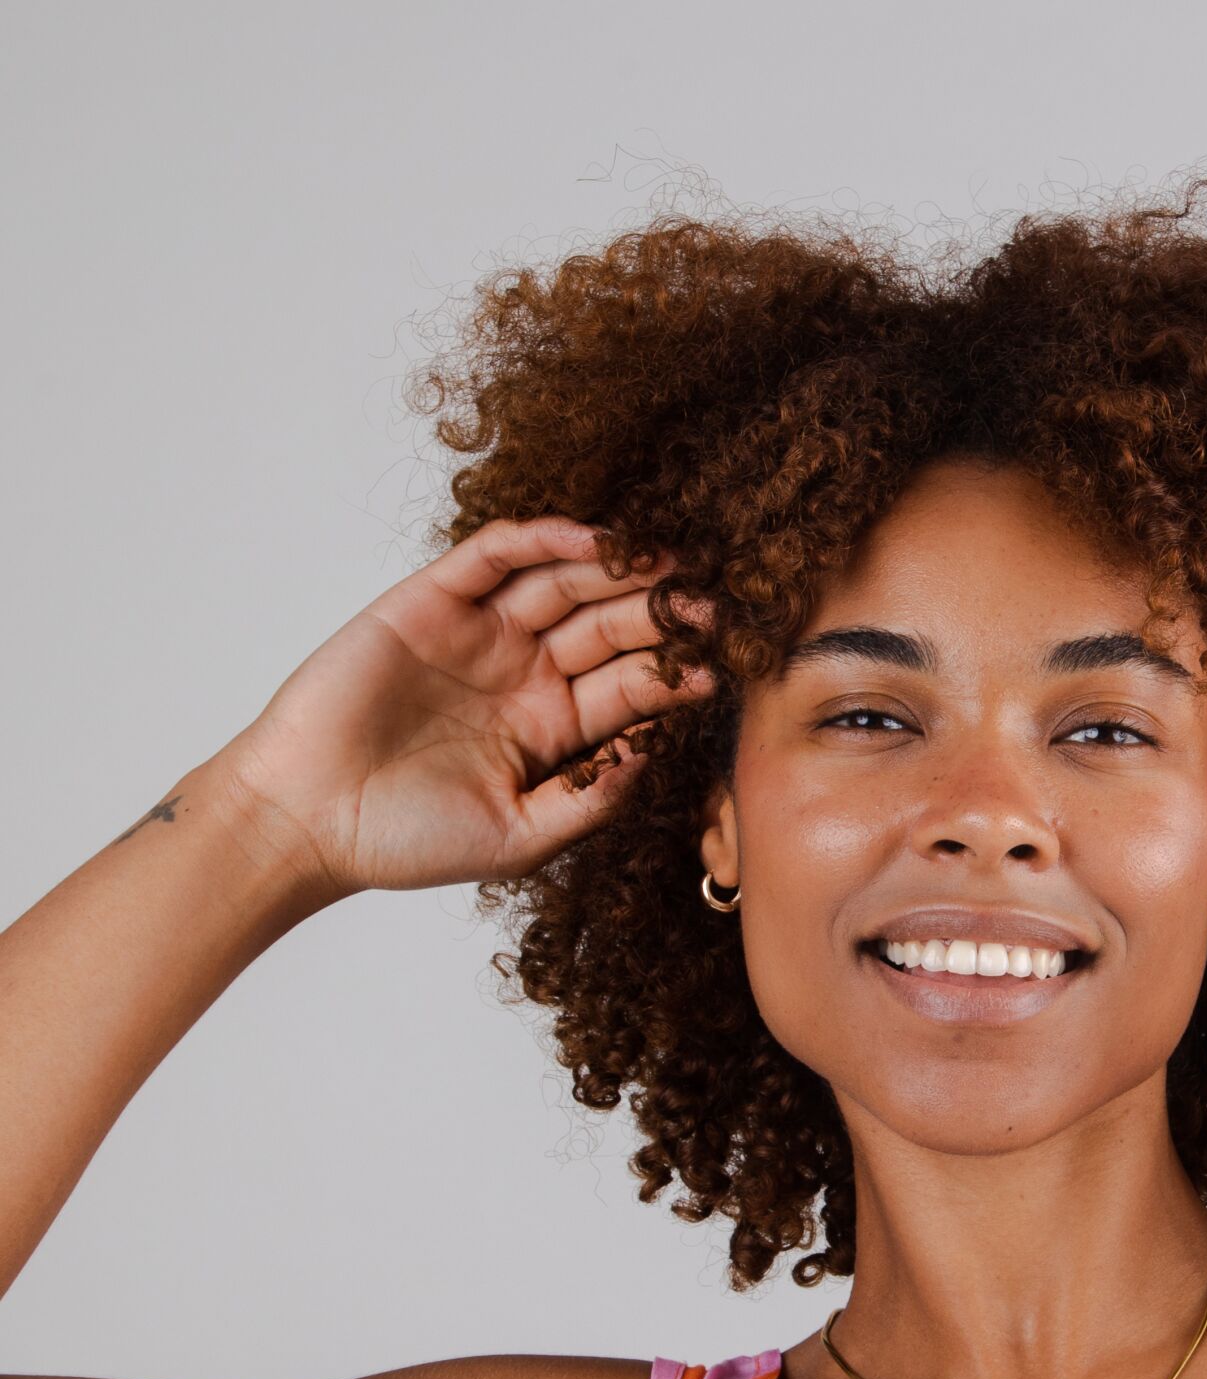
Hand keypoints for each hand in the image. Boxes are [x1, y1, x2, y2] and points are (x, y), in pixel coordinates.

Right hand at [211, 516, 707, 896]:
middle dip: (661, 613)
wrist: (309, 819)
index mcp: (553, 729)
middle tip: (715, 602)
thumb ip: (589, 801)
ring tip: (667, 561)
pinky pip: (493, 557)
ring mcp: (480, 634)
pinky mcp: (430, 602)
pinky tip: (588, 539)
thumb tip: (655, 757)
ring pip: (563, 584)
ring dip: (615, 569)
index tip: (725, 664)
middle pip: (609, 628)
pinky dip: (540, 540)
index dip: (675, 673)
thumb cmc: (406, 840)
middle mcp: (524, 674)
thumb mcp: (518, 837)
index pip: (631, 689)